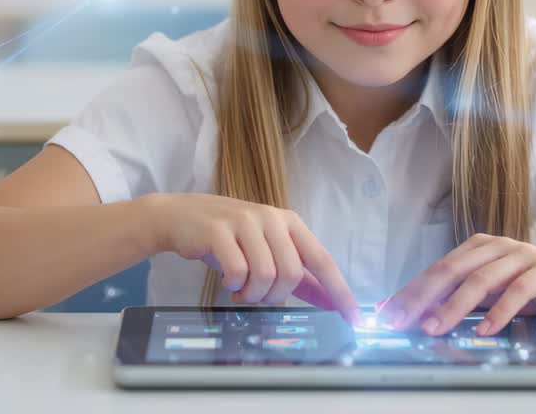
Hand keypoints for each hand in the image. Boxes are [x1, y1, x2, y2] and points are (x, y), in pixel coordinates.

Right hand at [146, 192, 359, 323]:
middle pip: (291, 274)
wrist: (181, 216)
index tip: (354, 318)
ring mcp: (245, 222)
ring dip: (251, 294)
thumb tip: (331, 300)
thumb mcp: (268, 249)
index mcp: (290, 223)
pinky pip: (237, 272)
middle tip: (256, 295)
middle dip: (274, 296)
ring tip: (240, 289)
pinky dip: (233, 285)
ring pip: (265, 275)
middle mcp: (272, 218)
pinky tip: (227, 281)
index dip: (339, 291)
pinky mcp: (219, 231)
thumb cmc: (230, 237)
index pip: (322, 260)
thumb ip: (300, 275)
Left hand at [375, 233, 535, 336]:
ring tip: (435, 327)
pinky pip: (518, 290)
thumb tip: (424, 317)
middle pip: (451, 270)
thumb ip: (466, 299)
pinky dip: (500, 312)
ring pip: (481, 280)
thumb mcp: (497, 293)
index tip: (388, 313)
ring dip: (454, 306)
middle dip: (422, 296)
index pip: (438, 269)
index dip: (411, 291)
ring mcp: (522, 255)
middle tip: (402, 320)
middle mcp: (497, 247)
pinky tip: (485, 330)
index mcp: (479, 249)